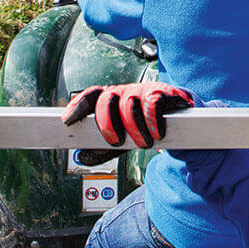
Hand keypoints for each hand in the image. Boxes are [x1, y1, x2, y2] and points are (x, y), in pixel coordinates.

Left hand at [61, 83, 193, 147]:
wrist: (180, 123)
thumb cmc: (146, 128)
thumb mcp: (123, 140)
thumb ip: (103, 149)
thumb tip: (82, 156)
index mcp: (111, 100)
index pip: (91, 96)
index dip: (78, 106)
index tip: (67, 120)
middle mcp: (124, 93)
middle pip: (107, 100)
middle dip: (108, 123)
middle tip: (116, 141)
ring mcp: (143, 91)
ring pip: (129, 104)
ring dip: (134, 128)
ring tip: (143, 143)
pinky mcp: (162, 92)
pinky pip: (153, 103)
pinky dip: (153, 120)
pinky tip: (157, 132)